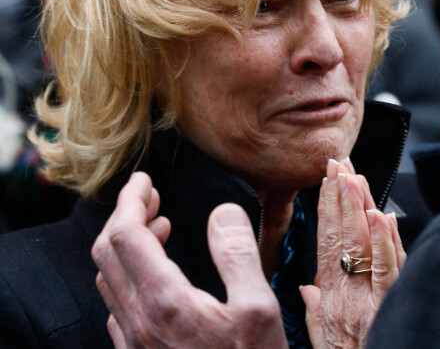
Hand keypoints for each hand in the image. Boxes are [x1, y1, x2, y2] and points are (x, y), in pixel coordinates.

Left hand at [91, 172, 287, 348]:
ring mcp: (134, 344)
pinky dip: (131, 271)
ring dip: (128, 242)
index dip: (130, 199)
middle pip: (108, 252)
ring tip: (159, 223)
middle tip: (151, 196)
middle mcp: (138, 323)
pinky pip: (119, 303)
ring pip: (110, 278)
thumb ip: (236, 253)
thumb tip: (221, 211)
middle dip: (126, 215)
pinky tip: (156, 269)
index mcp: (164, 303)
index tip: (145, 179)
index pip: (125, 234)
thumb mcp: (258, 310)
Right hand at [301, 158, 405, 347]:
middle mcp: (349, 295)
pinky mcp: (396, 306)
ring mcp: (374, 300)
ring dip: (361, 208)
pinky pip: (392, 271)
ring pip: (366, 247)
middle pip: (344, 237)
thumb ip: (316, 314)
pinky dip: (387, 242)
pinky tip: (382, 217)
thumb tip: (307, 286)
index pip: (326, 243)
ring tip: (355, 177)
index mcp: (331, 299)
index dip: (326, 208)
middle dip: (342, 196)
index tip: (326, 180)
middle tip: (339, 163)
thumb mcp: (324, 344)